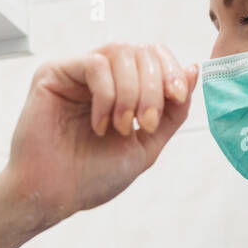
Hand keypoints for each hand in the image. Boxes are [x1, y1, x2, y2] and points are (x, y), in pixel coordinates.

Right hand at [6, 44, 198, 223]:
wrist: (54, 196)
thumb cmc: (92, 177)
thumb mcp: (146, 146)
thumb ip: (172, 112)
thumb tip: (193, 70)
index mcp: (122, 89)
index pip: (154, 56)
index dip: (171, 71)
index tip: (176, 97)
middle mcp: (101, 76)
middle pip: (142, 51)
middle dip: (153, 88)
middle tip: (144, 124)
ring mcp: (77, 73)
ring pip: (121, 52)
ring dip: (131, 93)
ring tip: (121, 127)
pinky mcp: (55, 73)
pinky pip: (96, 64)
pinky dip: (106, 96)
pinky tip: (99, 125)